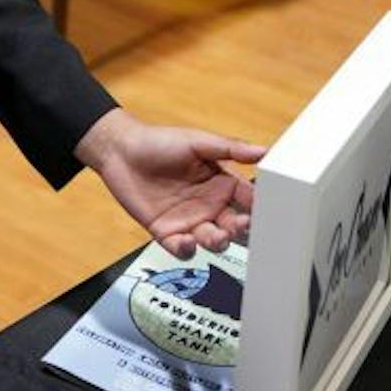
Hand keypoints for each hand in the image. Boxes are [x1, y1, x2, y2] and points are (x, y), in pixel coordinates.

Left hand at [74, 108, 263, 258]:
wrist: (120, 151)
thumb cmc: (160, 141)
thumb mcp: (198, 142)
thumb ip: (230, 149)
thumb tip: (264, 151)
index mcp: (221, 182)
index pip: (247, 199)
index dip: (258, 206)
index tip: (269, 211)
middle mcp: (209, 204)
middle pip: (233, 225)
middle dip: (240, 229)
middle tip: (241, 225)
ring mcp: (189, 220)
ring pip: (211, 240)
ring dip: (217, 242)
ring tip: (217, 236)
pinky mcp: (166, 232)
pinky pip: (182, 248)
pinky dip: (186, 249)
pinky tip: (186, 240)